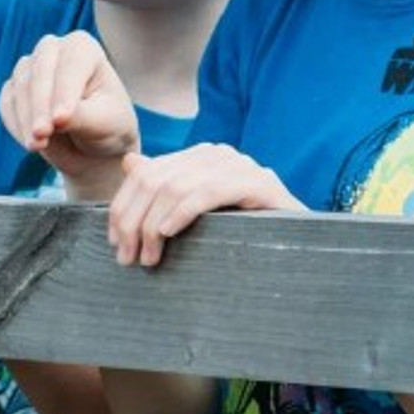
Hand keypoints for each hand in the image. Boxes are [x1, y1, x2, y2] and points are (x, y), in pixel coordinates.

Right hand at [0, 32, 140, 197]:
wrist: (92, 145)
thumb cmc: (107, 126)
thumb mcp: (103, 124)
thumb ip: (82, 117)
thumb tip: (57, 118)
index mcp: (83, 48)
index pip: (69, 66)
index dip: (63, 93)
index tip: (60, 121)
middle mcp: (54, 50)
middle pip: (39, 70)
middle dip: (39, 105)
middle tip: (42, 135)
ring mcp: (30, 67)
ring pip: (19, 87)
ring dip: (26, 118)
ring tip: (37, 146)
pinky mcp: (14, 88)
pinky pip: (7, 103)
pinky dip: (16, 124)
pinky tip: (31, 142)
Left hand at [107, 144, 298, 267]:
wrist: (299, 246)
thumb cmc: (243, 234)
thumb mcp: (196, 215)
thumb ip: (165, 187)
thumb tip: (130, 163)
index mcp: (199, 158)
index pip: (146, 174)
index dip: (123, 207)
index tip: (114, 243)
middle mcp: (218, 154)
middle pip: (156, 179)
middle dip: (134, 220)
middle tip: (126, 258)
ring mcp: (241, 165)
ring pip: (177, 185)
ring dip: (153, 224)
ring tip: (148, 257)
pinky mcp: (261, 182)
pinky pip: (210, 191)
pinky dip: (183, 212)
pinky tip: (169, 232)